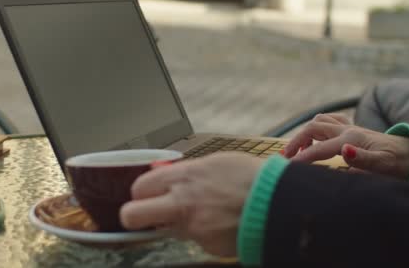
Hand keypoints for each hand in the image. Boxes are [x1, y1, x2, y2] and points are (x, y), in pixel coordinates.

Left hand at [120, 152, 263, 256]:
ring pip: (163, 231)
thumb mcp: (217, 163)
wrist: (276, 202)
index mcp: (184, 176)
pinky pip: (194, 239)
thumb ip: (190, 172)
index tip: (146, 195)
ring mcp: (192, 226)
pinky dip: (203, 234)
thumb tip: (171, 175)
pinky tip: (220, 224)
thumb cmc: (251, 178)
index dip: (140, 193)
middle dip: (133, 216)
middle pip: (132, 214)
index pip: (140, 186)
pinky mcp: (205, 244)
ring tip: (199, 216)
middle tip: (146, 215)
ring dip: (173, 225)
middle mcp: (182, 201)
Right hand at [284, 114, 408, 178]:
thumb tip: (344, 151)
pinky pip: (330, 120)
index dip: (301, 158)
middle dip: (296, 141)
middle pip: (313, 128)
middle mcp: (348, 129)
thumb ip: (362, 160)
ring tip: (299, 148)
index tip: (286, 168)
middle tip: (286, 157)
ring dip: (305, 132)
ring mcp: (350, 127)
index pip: (318, 149)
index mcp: (351, 140)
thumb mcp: (383, 165)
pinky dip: (318, 127)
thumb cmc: (399, 163)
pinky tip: (318, 138)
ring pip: (320, 121)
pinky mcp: (353, 129)